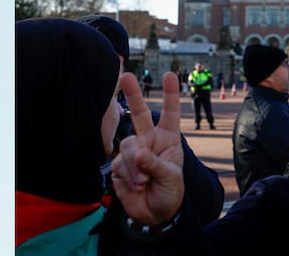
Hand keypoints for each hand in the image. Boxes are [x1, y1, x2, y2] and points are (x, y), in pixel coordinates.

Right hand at [111, 71, 184, 224]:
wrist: (155, 214)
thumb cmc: (170, 192)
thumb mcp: (171, 178)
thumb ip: (155, 164)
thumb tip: (138, 153)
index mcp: (168, 139)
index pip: (170, 113)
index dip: (170, 94)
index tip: (169, 75)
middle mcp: (149, 141)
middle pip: (138, 114)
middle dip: (133, 94)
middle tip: (125, 75)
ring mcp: (132, 152)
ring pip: (126, 145)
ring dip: (133, 165)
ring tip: (143, 181)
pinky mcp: (118, 165)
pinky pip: (117, 163)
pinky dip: (126, 176)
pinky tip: (135, 186)